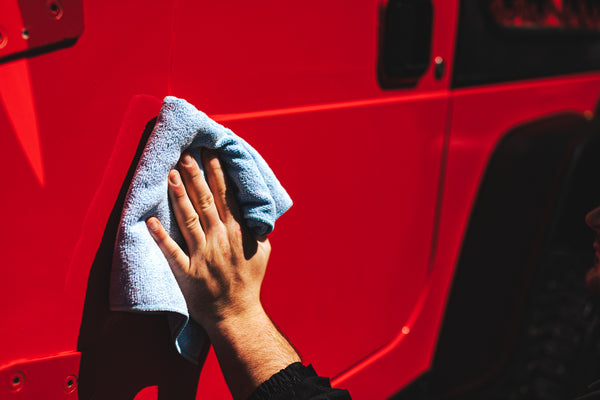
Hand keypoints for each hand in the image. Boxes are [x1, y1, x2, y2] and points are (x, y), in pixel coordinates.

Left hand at [146, 149, 270, 328]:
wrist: (236, 314)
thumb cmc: (249, 281)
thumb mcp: (262, 250)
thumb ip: (256, 227)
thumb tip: (252, 206)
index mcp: (237, 232)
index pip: (226, 195)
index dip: (217, 172)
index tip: (210, 152)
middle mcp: (220, 239)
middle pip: (206, 201)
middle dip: (196, 175)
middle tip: (185, 153)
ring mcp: (202, 255)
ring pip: (189, 219)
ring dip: (179, 196)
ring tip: (170, 174)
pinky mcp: (187, 272)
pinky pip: (171, 252)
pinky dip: (161, 237)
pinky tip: (150, 221)